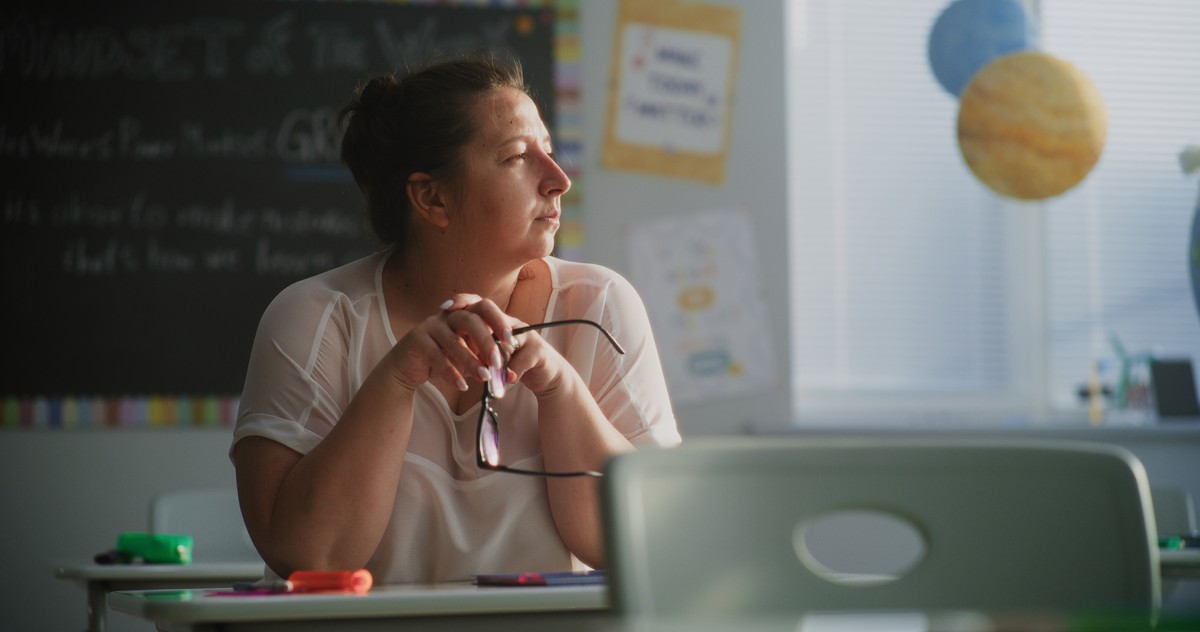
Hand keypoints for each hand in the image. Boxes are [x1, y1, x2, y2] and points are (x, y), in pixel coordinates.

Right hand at [385, 294, 515, 393]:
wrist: (408, 368)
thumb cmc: (443, 360)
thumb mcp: (467, 358)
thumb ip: (484, 360)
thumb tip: (507, 371)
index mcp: (462, 313)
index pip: (482, 307)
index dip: (497, 319)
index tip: (510, 338)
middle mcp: (447, 315)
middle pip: (469, 320)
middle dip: (486, 341)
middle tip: (497, 362)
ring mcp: (430, 325)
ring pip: (453, 341)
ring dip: (471, 361)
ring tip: (484, 377)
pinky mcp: (416, 340)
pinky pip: (436, 356)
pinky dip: (451, 372)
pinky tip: (462, 385)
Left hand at [436, 296, 574, 398]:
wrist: (545, 375)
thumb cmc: (513, 364)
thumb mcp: (492, 358)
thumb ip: (475, 353)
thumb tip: (449, 355)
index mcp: (497, 323)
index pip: (478, 305)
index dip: (462, 302)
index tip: (444, 307)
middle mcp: (512, 324)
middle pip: (492, 316)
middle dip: (478, 328)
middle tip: (460, 337)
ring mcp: (527, 336)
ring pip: (506, 340)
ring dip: (495, 357)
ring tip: (487, 370)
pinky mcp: (539, 352)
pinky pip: (522, 360)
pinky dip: (512, 372)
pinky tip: (507, 380)